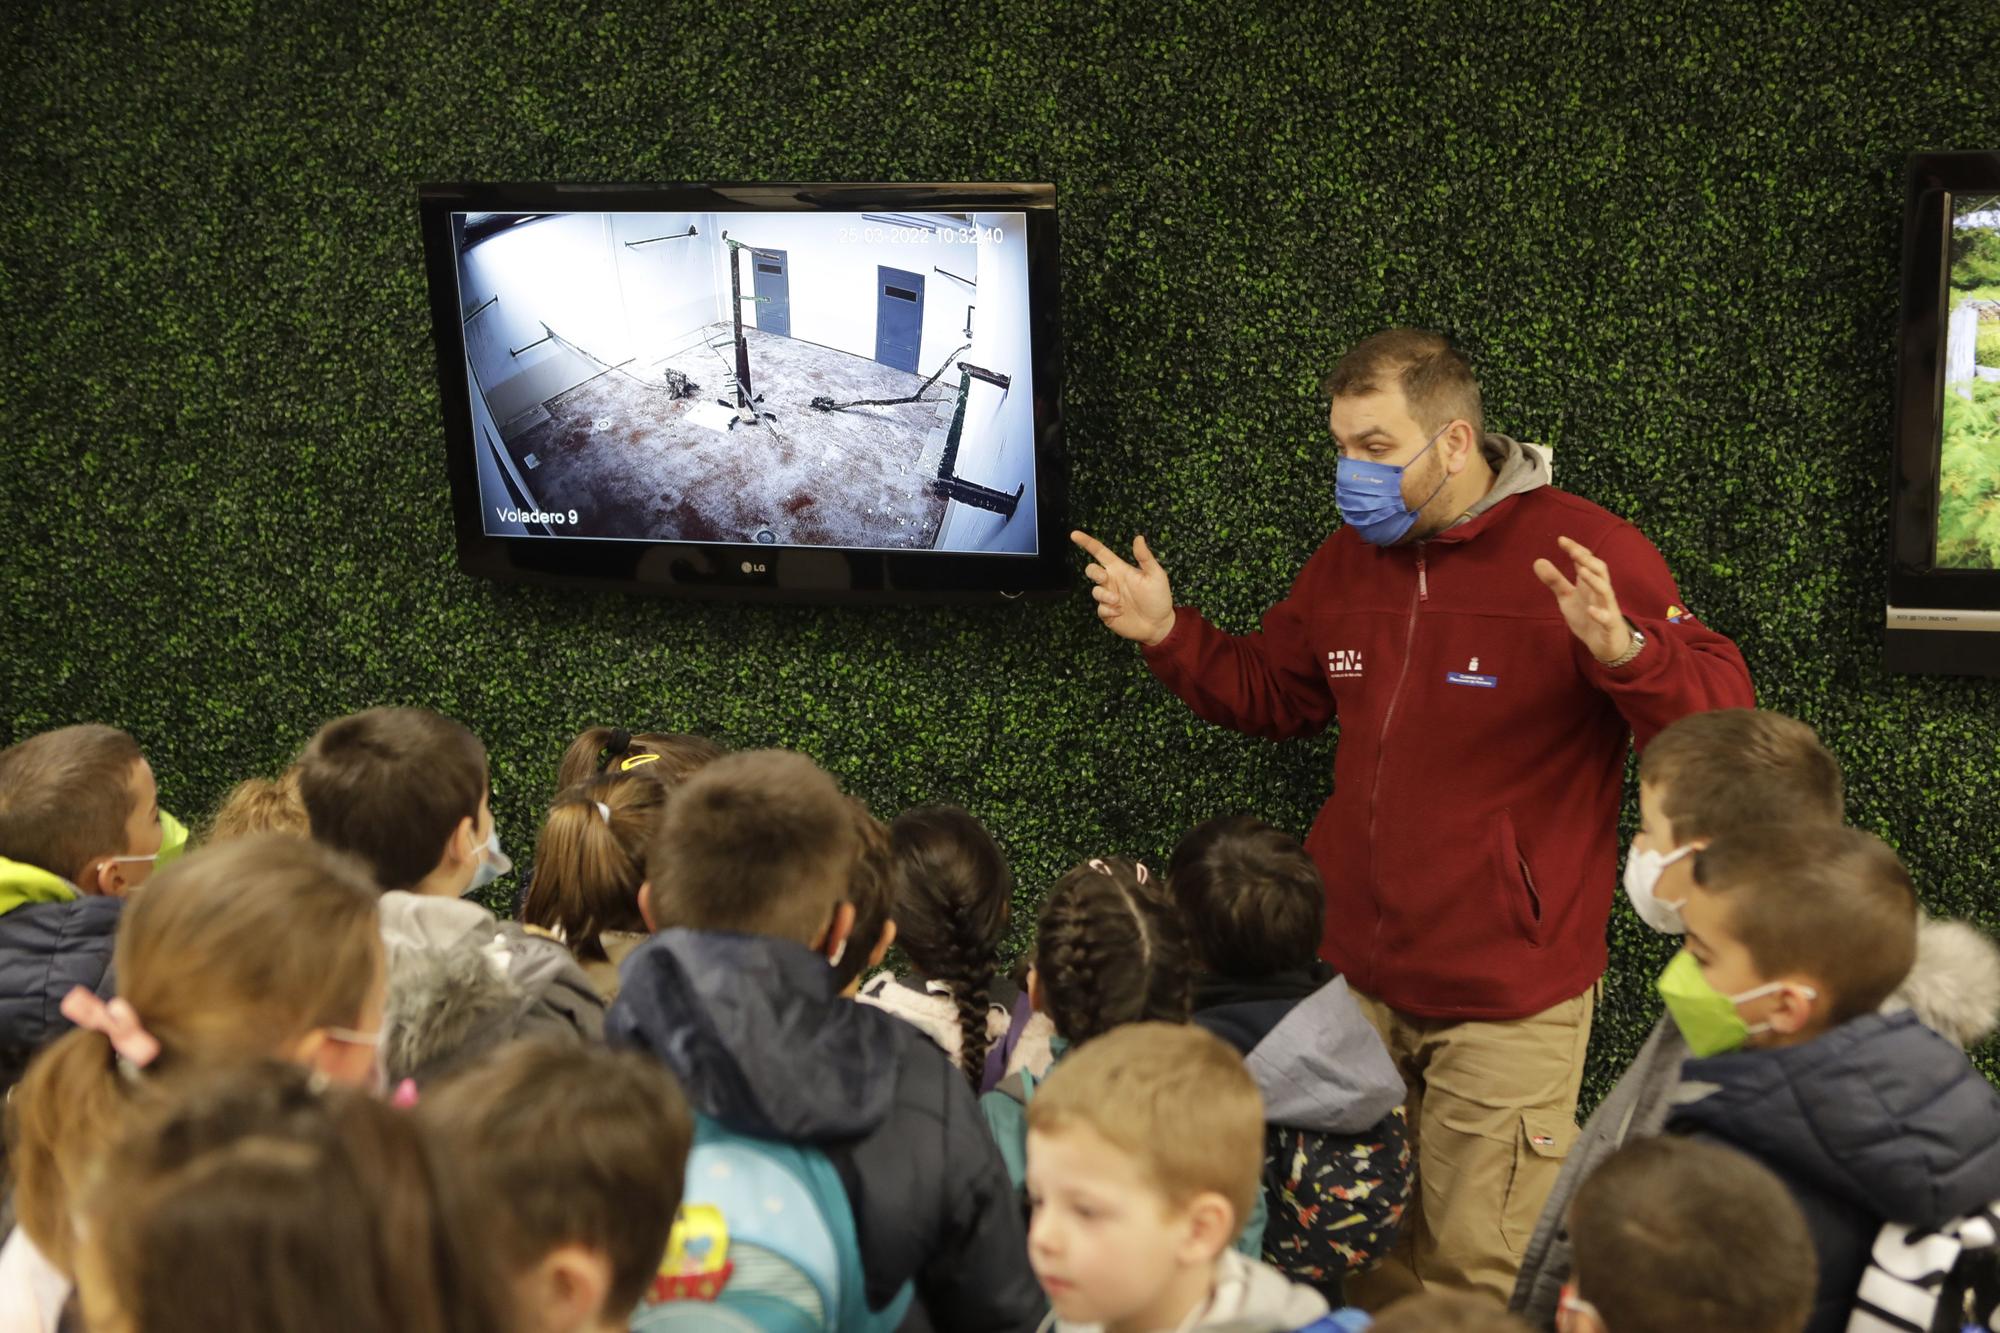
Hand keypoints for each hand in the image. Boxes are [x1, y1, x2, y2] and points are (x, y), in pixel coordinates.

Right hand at [1071, 530, 1175, 646]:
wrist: (1159, 624)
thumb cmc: (1159, 597)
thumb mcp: (1156, 575)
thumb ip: (1145, 557)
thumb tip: (1138, 537)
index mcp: (1120, 569)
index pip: (1100, 552)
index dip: (1087, 542)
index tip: (1074, 534)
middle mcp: (1112, 582)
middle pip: (1091, 570)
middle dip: (1093, 572)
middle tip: (1104, 577)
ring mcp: (1109, 598)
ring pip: (1095, 591)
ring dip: (1105, 595)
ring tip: (1119, 602)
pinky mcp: (1108, 614)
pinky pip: (1100, 609)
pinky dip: (1108, 610)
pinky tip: (1120, 612)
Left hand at [1533, 536, 1635, 664]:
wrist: (1606, 644)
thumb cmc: (1588, 616)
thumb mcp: (1567, 598)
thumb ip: (1555, 580)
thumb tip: (1537, 561)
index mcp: (1590, 584)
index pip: (1586, 561)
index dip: (1576, 550)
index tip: (1561, 540)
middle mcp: (1600, 592)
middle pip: (1600, 570)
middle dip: (1587, 560)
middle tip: (1573, 551)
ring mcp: (1607, 608)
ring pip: (1606, 591)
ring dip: (1594, 580)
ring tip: (1581, 571)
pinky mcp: (1610, 626)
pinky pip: (1608, 619)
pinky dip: (1600, 614)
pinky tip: (1591, 610)